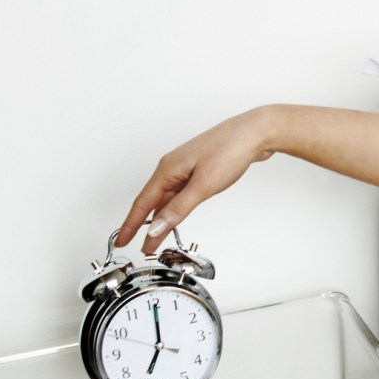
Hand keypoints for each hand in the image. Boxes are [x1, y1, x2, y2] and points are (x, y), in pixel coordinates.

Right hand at [115, 107, 279, 255]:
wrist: (257, 131)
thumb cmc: (231, 149)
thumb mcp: (203, 185)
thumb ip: (178, 208)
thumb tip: (155, 227)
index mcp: (168, 169)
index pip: (142, 203)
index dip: (130, 225)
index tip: (121, 241)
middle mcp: (173, 166)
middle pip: (153, 201)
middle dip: (145, 225)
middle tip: (143, 247)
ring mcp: (187, 166)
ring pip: (167, 197)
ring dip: (162, 217)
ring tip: (158, 238)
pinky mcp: (200, 167)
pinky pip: (180, 192)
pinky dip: (175, 207)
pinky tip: (175, 215)